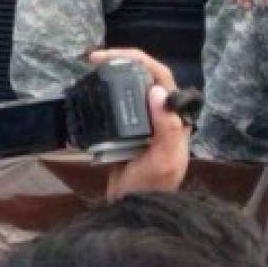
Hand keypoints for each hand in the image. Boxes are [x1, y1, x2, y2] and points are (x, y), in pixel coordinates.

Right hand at [91, 48, 189, 199]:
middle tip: (94, 60)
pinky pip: (119, 103)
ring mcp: (145, 121)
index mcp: (175, 118)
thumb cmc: (151, 187)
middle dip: (121, 61)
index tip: (110, 58)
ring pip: (131, 87)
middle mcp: (162, 115)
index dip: (138, 60)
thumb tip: (158, 93)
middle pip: (145, 76)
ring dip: (113, 74)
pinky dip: (106, 92)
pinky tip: (93, 91)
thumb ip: (168, 129)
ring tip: (92, 70)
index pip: (161, 77)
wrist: (133, 209)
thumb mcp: (163, 161)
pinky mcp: (128, 128)